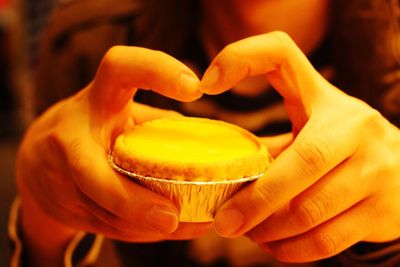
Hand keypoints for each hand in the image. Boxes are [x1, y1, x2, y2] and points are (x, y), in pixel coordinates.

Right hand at [17, 46, 209, 264]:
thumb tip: (212, 140)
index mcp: (98, 98)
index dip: (157, 71)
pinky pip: (105, 227)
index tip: (195, 89)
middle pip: (91, 172)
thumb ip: (158, 124)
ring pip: (102, 211)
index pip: (121, 68)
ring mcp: (59, 176)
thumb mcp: (119, 112)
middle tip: (172, 216)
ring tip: (189, 226)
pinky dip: (139, 232)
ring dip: (144, 225)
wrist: (37, 160)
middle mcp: (72, 134)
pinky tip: (171, 231)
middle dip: (130, 200)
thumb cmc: (95, 128)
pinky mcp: (62, 207)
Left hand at [200, 32, 399, 261]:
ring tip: (247, 233)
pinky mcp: (384, 210)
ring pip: (309, 210)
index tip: (207, 84)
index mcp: (325, 99)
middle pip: (300, 162)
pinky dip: (291, 250)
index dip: (242, 58)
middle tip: (223, 222)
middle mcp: (356, 126)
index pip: (280, 54)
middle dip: (255, 200)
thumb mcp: (313, 130)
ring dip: (269, 229)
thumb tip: (220, 179)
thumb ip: (272, 146)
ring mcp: (377, 168)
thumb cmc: (340, 148)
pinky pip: (326, 241)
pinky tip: (273, 246)